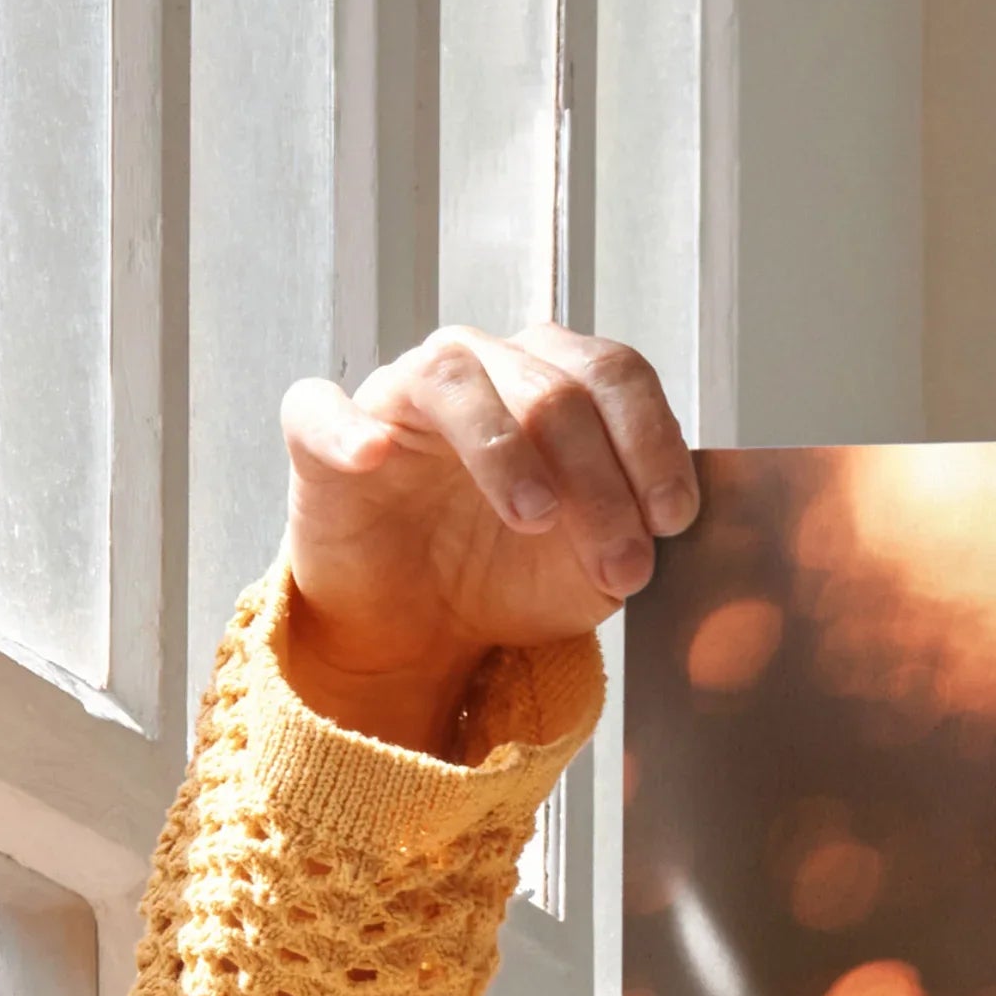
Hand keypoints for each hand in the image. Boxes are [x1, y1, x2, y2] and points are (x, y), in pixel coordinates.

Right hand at [276, 325, 696, 753]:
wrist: (423, 627)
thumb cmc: (510, 574)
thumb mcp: (595, 568)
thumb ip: (635, 534)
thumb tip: (667, 526)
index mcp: (554, 382)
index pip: (614, 375)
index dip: (652, 442)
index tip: (673, 520)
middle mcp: (481, 368)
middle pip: (551, 387)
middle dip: (599, 481)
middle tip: (621, 564)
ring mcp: (400, 395)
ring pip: (454, 379)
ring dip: (505, 450)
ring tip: (535, 518)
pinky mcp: (323, 436)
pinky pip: (322, 409)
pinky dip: (348, 428)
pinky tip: (374, 456)